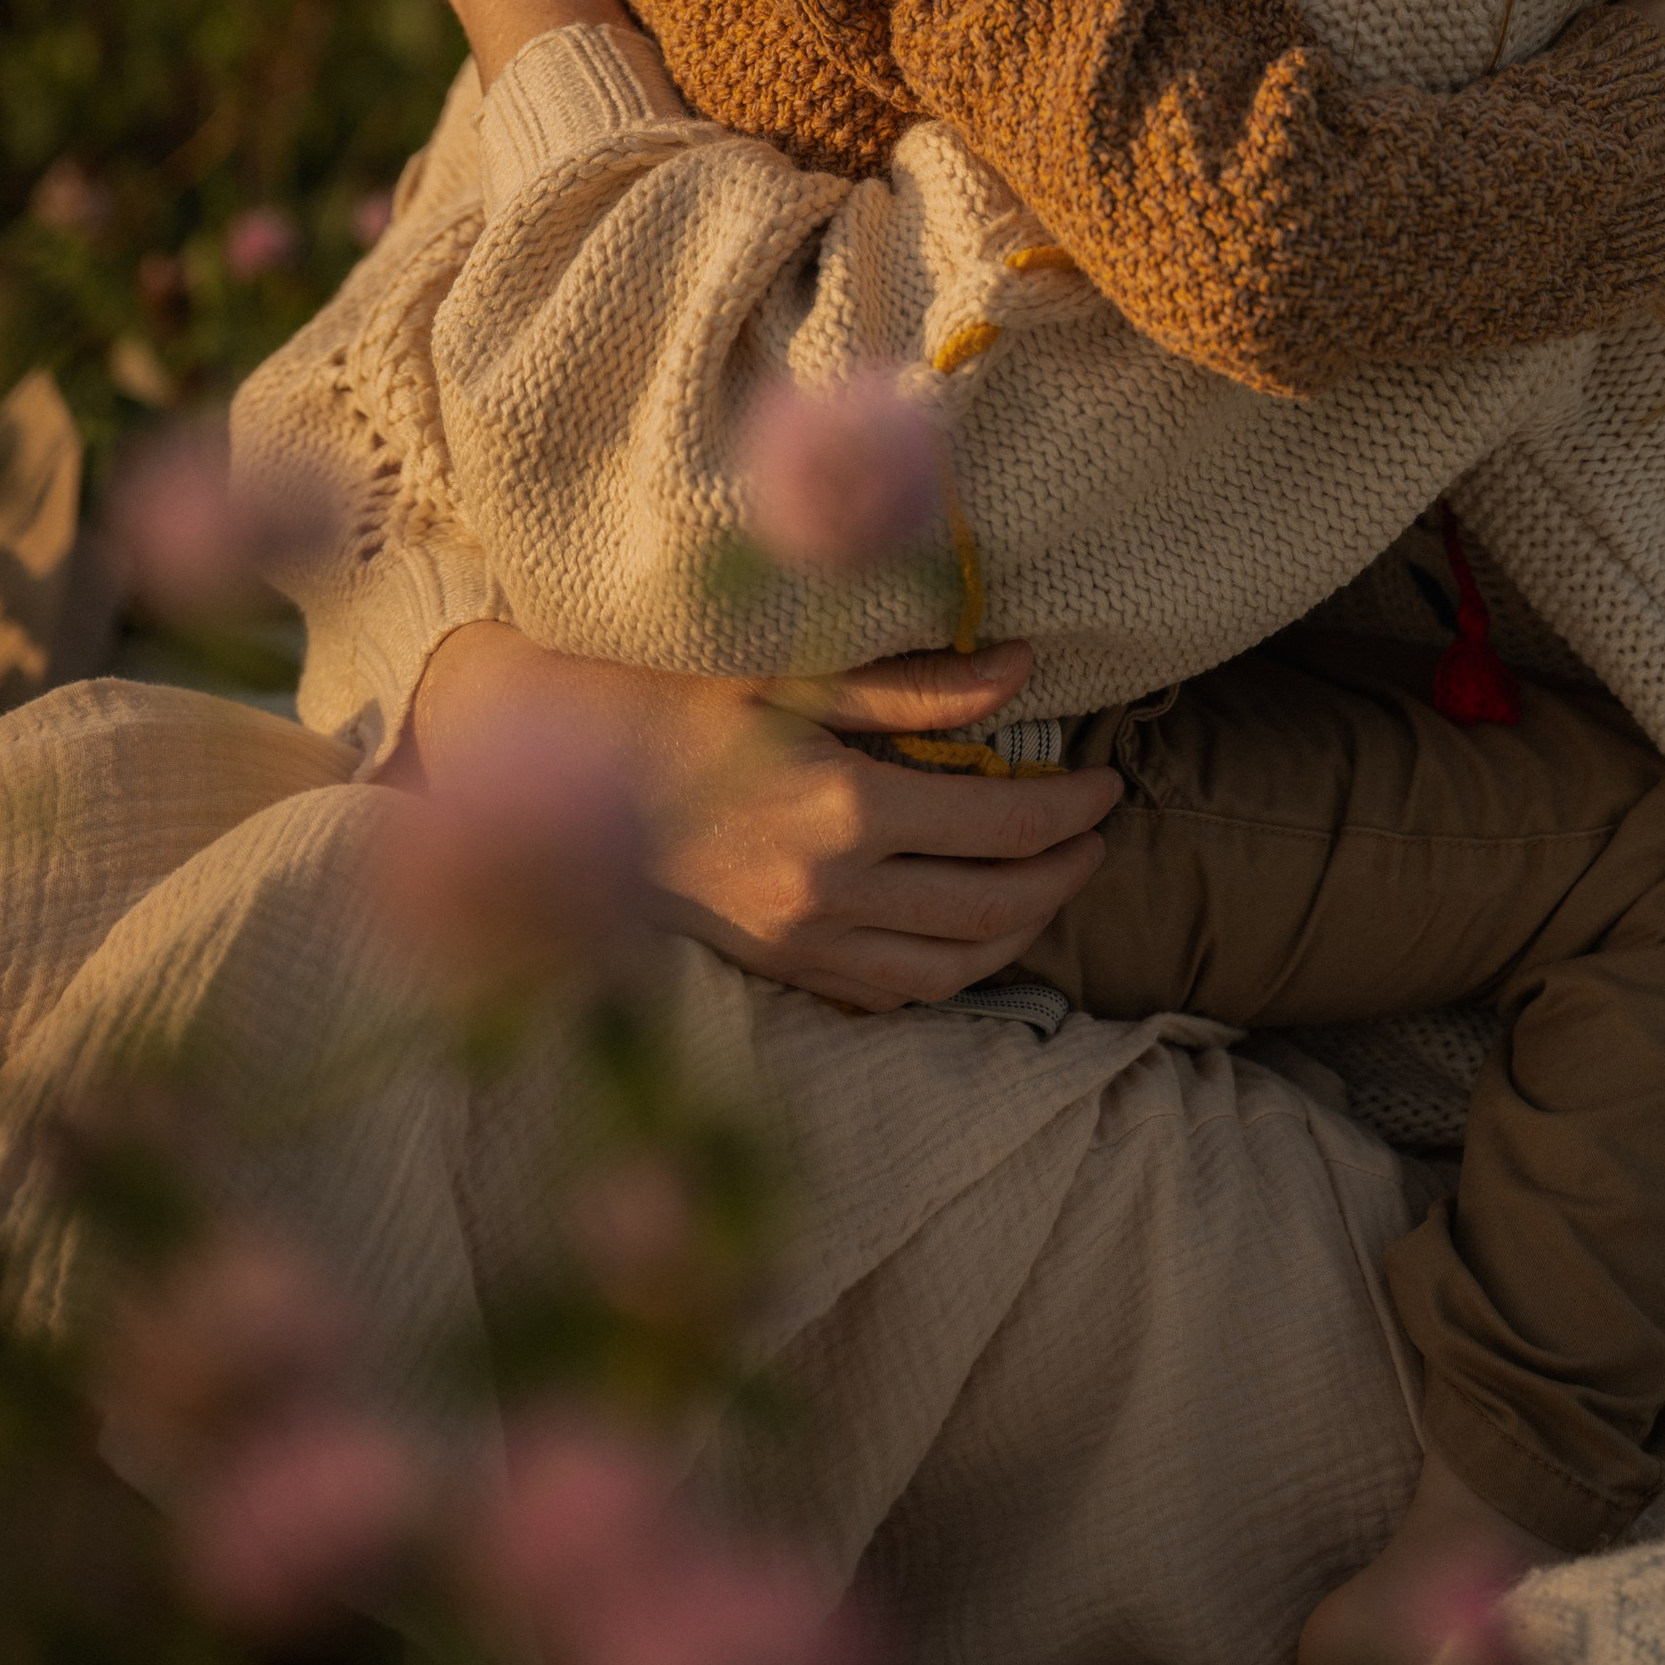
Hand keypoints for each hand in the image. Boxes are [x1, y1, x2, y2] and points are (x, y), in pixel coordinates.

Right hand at [394, 623, 1116, 1009]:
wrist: (558, 769)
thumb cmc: (677, 695)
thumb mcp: (795, 670)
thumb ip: (917, 684)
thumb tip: (1027, 672)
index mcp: (844, 805)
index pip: (1005, 823)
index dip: (1073, 808)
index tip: (1106, 781)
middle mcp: (830, 889)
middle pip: (994, 905)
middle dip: (1064, 872)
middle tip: (1099, 834)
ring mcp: (802, 942)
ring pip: (953, 966)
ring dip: (1020, 931)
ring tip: (1051, 883)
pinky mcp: (777, 968)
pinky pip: (891, 994)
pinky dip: (950, 972)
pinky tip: (967, 932)